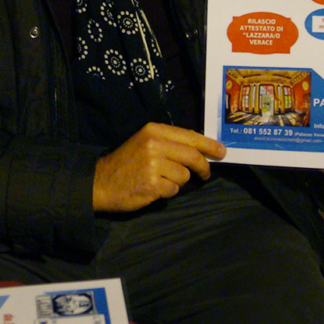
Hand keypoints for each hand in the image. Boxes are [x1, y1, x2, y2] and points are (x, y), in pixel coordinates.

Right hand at [92, 123, 225, 212]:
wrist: (101, 182)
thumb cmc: (127, 162)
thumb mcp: (145, 142)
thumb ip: (171, 143)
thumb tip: (204, 150)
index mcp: (154, 130)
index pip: (190, 136)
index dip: (209, 145)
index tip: (222, 151)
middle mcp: (154, 144)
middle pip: (192, 156)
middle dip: (203, 166)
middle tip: (206, 173)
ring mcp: (153, 165)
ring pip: (184, 176)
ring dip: (177, 181)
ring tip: (160, 180)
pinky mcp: (152, 184)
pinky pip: (174, 190)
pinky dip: (168, 192)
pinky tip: (154, 188)